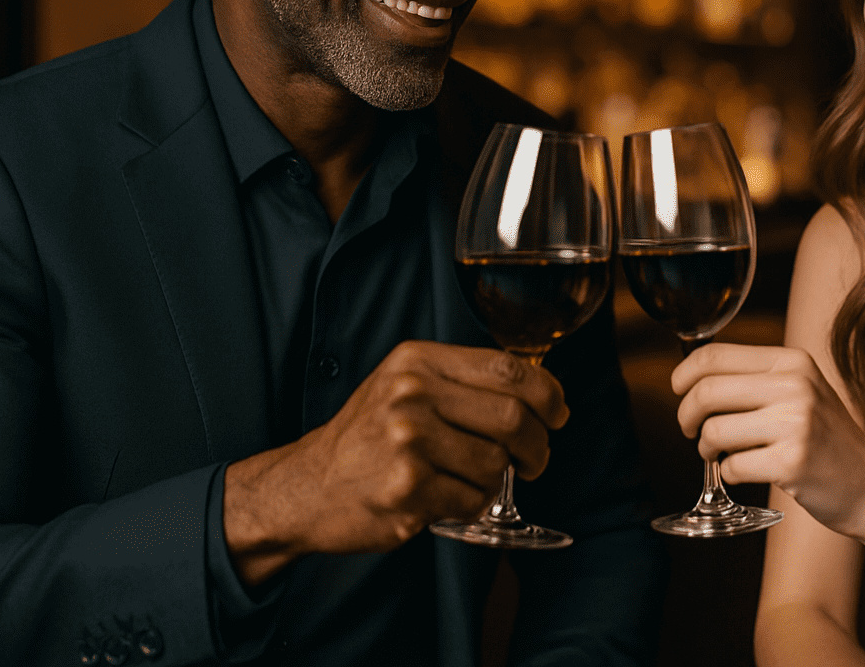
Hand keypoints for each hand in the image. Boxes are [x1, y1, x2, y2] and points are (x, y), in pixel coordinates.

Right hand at [224, 340, 568, 586]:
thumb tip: (539, 390)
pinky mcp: (408, 488)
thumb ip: (462, 379)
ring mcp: (408, 441)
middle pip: (513, 417)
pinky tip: (445, 498)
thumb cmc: (367, 436)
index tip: (559, 414)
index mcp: (418, 360)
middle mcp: (412, 393)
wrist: (306, 486)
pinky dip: (471, 505)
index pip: (508, 368)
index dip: (548, 394)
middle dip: (537, 446)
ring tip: (469, 479)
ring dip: (496, 480)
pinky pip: (474, 500)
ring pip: (497, 464)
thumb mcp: (405, 383)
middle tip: (534, 460)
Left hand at [672, 343, 864, 537]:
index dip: (684, 375)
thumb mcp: (801, 391)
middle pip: (706, 391)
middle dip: (686, 415)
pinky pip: (732, 466)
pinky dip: (729, 473)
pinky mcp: (791, 463)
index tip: (678, 391)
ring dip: (706, 449)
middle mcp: (794, 386)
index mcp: (792, 362)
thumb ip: (756, 379)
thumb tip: (693, 376)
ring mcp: (795, 424)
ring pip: (714, 431)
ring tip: (721, 454)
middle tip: (691, 430)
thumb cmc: (827, 440)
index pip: (714, 355)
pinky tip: (746, 472)